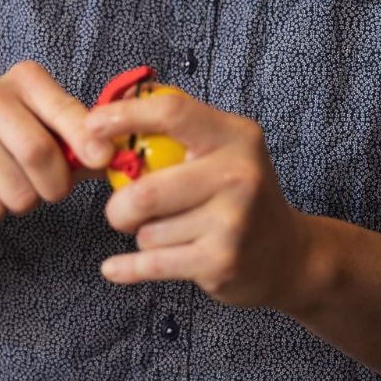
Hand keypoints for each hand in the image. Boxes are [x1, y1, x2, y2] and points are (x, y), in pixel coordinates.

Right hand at [0, 62, 113, 226]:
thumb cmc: (9, 144)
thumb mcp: (48, 128)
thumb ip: (84, 142)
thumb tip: (120, 160)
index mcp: (25, 80)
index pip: (63, 108)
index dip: (85, 136)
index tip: (104, 158)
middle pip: (39, 153)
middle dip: (56, 185)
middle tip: (52, 188)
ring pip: (19, 192)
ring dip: (26, 202)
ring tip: (11, 184)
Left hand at [87, 88, 316, 309]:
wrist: (289, 256)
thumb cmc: (240, 198)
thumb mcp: (224, 152)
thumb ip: (176, 135)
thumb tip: (105, 121)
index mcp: (235, 137)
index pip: (172, 113)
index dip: (124, 116)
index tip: (91, 126)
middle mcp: (238, 175)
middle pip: (146, 191)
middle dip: (120, 207)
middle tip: (122, 212)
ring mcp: (232, 221)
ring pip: (148, 231)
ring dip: (144, 236)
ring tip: (170, 234)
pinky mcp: (220, 262)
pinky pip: (151, 264)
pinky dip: (126, 267)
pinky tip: (114, 267)